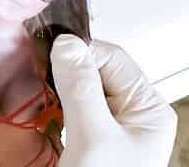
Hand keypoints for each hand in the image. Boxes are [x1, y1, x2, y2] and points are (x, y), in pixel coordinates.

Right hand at [51, 35, 176, 165]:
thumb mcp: (94, 137)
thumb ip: (82, 88)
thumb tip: (68, 44)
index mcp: (149, 109)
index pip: (112, 57)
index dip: (81, 54)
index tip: (52, 58)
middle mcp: (130, 117)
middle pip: (92, 72)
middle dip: (64, 74)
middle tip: (41, 82)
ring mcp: (107, 131)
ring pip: (75, 92)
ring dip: (54, 94)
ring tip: (40, 103)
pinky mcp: (85, 144)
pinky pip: (64, 113)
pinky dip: (49, 112)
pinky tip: (40, 120)